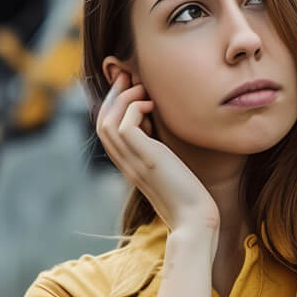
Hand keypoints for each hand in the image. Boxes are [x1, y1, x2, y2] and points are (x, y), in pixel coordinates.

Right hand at [96, 68, 217, 232]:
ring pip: (107, 121)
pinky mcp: (145, 160)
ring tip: (142, 87)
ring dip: (122, 98)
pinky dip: (133, 108)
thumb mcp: (170, 168)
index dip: (113, 104)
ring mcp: (132, 162)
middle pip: (101, 122)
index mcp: (128, 164)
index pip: (107, 130)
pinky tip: (151, 105)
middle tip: (128, 75)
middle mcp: (125, 163)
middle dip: (113, 94)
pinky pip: (123, 126)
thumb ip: (161, 151)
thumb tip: (162, 129)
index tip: (129, 86)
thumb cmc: (190, 197)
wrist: (195, 221)